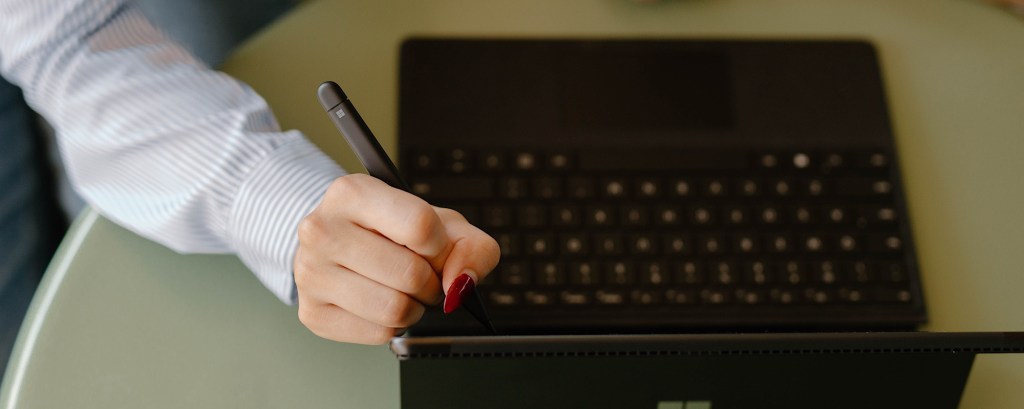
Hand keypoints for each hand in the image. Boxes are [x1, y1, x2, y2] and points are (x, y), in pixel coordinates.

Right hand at [294, 174, 499, 343]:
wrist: (343, 243)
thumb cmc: (395, 230)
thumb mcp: (442, 223)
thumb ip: (472, 247)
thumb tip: (460, 284)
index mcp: (352, 192)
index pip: (420, 226)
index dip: (441, 247)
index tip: (435, 250)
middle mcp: (322, 229)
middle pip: (410, 273)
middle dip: (431, 282)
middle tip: (422, 275)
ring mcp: (311, 273)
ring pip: (394, 309)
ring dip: (415, 307)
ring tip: (404, 291)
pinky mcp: (313, 312)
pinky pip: (378, 333)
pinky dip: (393, 325)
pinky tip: (382, 304)